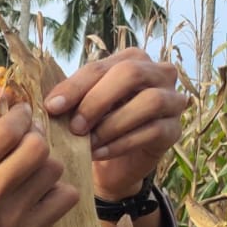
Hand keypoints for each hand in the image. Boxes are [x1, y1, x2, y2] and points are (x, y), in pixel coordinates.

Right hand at [0, 103, 77, 226]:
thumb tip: (6, 97)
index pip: (5, 133)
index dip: (19, 116)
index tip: (20, 114)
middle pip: (36, 148)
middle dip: (33, 136)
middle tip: (26, 139)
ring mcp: (9, 220)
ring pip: (53, 169)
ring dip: (44, 162)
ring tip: (29, 167)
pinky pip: (65, 197)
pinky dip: (56, 187)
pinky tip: (38, 189)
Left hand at [44, 48, 188, 199]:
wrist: (113, 165)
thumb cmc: (95, 127)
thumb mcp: (80, 109)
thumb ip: (72, 100)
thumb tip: (51, 104)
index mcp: (131, 60)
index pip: (100, 67)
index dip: (74, 87)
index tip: (51, 107)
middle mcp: (158, 73)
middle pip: (131, 73)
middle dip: (97, 101)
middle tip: (75, 127)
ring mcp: (172, 100)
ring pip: (149, 102)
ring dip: (112, 124)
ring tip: (87, 143)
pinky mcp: (175, 129)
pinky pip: (153, 131)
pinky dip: (121, 143)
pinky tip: (99, 153)